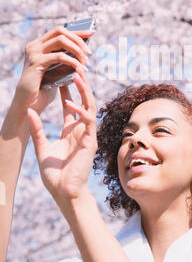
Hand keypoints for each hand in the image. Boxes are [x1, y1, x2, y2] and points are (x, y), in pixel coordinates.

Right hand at [14, 25, 92, 114]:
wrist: (28, 104)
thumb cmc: (43, 89)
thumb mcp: (55, 70)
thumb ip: (64, 59)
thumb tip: (83, 51)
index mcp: (38, 45)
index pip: (59, 31)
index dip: (77, 31)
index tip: (91, 33)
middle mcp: (34, 46)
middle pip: (60, 31)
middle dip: (78, 40)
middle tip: (89, 52)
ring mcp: (34, 52)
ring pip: (61, 40)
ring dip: (77, 50)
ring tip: (85, 62)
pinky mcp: (36, 62)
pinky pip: (59, 56)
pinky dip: (72, 61)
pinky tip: (80, 68)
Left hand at [27, 66, 97, 200]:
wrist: (64, 192)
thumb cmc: (54, 174)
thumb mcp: (42, 147)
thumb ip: (37, 129)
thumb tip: (30, 111)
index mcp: (71, 131)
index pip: (71, 105)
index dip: (67, 91)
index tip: (62, 76)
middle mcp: (81, 130)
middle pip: (83, 101)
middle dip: (80, 85)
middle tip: (74, 68)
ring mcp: (88, 135)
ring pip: (90, 106)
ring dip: (84, 91)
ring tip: (77, 76)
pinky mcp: (91, 141)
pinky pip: (89, 121)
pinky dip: (80, 111)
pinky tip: (71, 103)